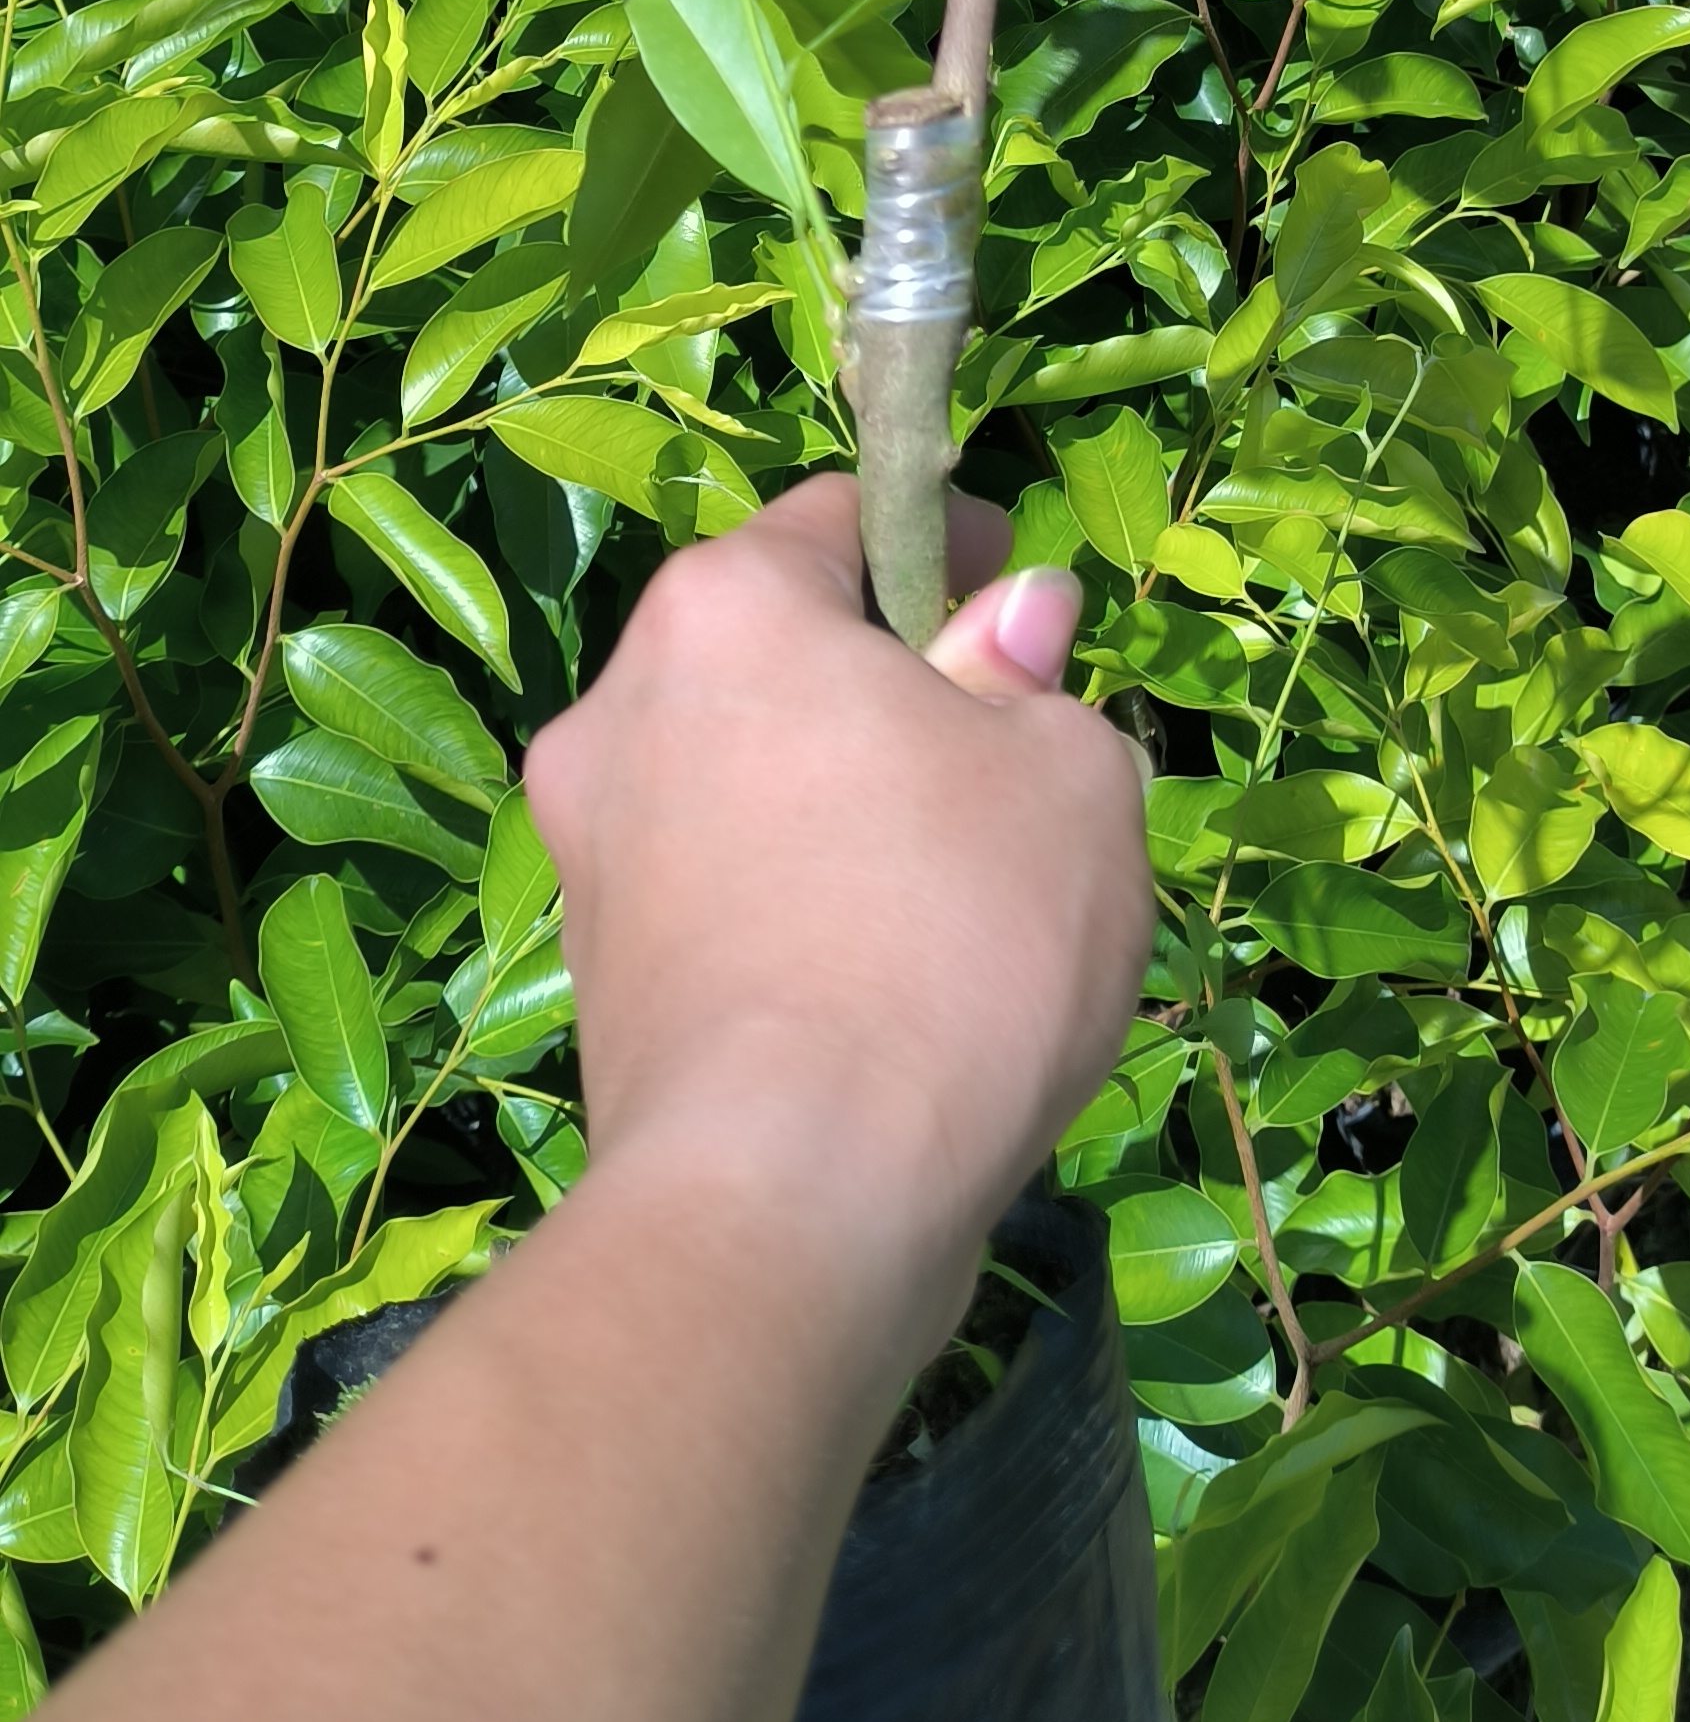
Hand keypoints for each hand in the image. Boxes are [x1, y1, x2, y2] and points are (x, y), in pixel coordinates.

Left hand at [525, 478, 1152, 1344]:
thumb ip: (1038, 681)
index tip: (1026, 618)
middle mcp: (618, 708)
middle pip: (784, 659)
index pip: (845, 518)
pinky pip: (727, 902)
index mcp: (722, 610)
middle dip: (893, 698)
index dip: (954, 552)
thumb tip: (1009, 628)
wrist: (788, 1202)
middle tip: (1010, 776)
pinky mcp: (597, 980)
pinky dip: (800, 918)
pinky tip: (889, 998)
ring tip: (962, 907)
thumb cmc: (948, 943)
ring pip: (752, 787)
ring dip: (843, 814)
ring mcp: (589, 853)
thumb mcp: (1069, 783)